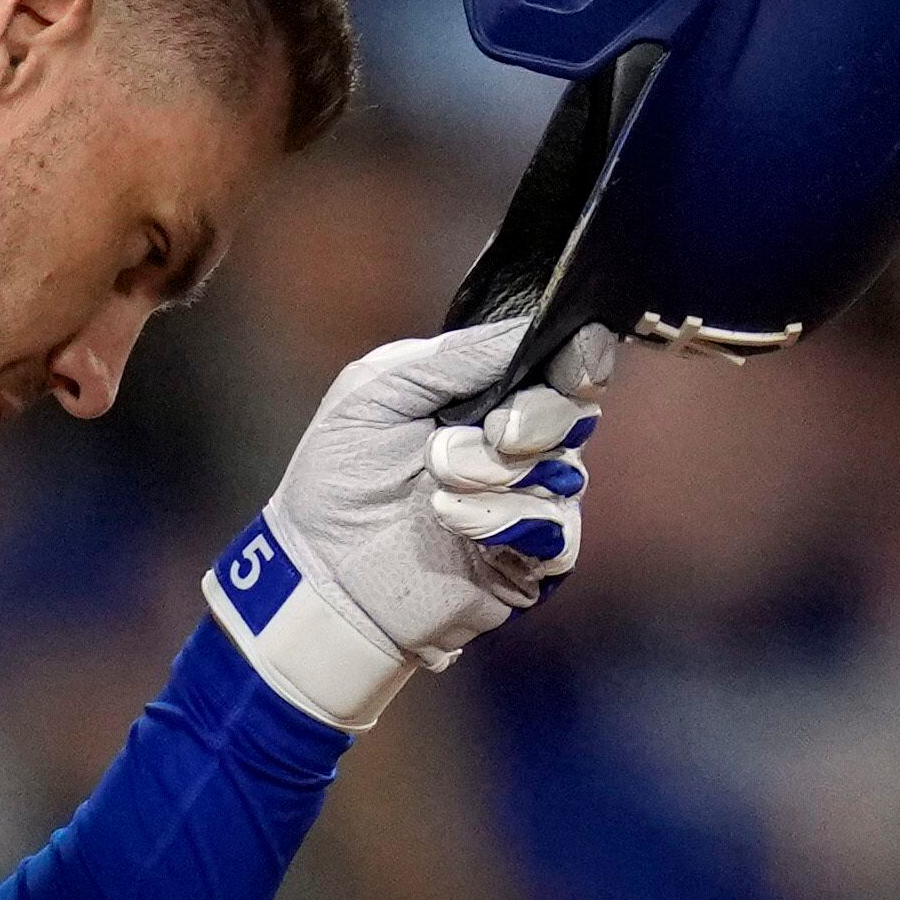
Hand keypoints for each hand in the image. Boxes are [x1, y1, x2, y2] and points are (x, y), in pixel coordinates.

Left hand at [206, 316, 610, 727]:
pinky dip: (506, 521)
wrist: (319, 569)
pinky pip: (556, 535)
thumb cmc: (337, 476)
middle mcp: (519, 445)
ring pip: (564, 474)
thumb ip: (452, 357)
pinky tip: (452, 520)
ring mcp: (528, 503)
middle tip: (488, 432)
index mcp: (489, 394)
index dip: (579, 359)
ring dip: (495, 475)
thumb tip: (523, 330)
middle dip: (530, 418)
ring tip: (435, 488)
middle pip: (573, 413)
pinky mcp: (528, 561)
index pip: (562, 365)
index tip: (570, 367)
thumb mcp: (378, 390)